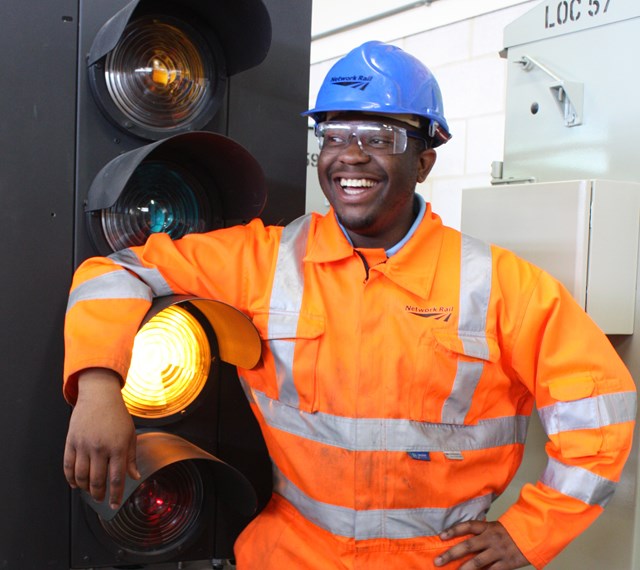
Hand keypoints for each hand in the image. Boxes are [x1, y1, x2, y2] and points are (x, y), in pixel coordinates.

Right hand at [63, 368, 139, 508]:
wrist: (99, 396)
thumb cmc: (117, 414)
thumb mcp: (130, 434)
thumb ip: (131, 457)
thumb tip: (134, 476)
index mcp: (118, 446)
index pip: (117, 478)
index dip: (116, 494)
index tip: (115, 505)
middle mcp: (100, 448)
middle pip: (97, 480)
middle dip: (99, 494)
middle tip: (101, 499)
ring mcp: (84, 445)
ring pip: (81, 476)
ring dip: (85, 488)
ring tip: (90, 491)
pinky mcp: (71, 441)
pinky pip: (68, 466)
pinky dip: (70, 478)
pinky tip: (75, 483)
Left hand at [435, 520, 528, 568]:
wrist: (533, 536)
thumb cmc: (510, 533)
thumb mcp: (494, 528)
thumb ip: (480, 533)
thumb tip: (461, 540)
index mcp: (487, 528)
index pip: (467, 526)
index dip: (453, 530)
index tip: (441, 536)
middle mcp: (491, 539)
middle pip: (468, 546)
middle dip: (451, 554)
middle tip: (438, 561)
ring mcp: (498, 552)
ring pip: (477, 562)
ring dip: (464, 569)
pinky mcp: (506, 564)